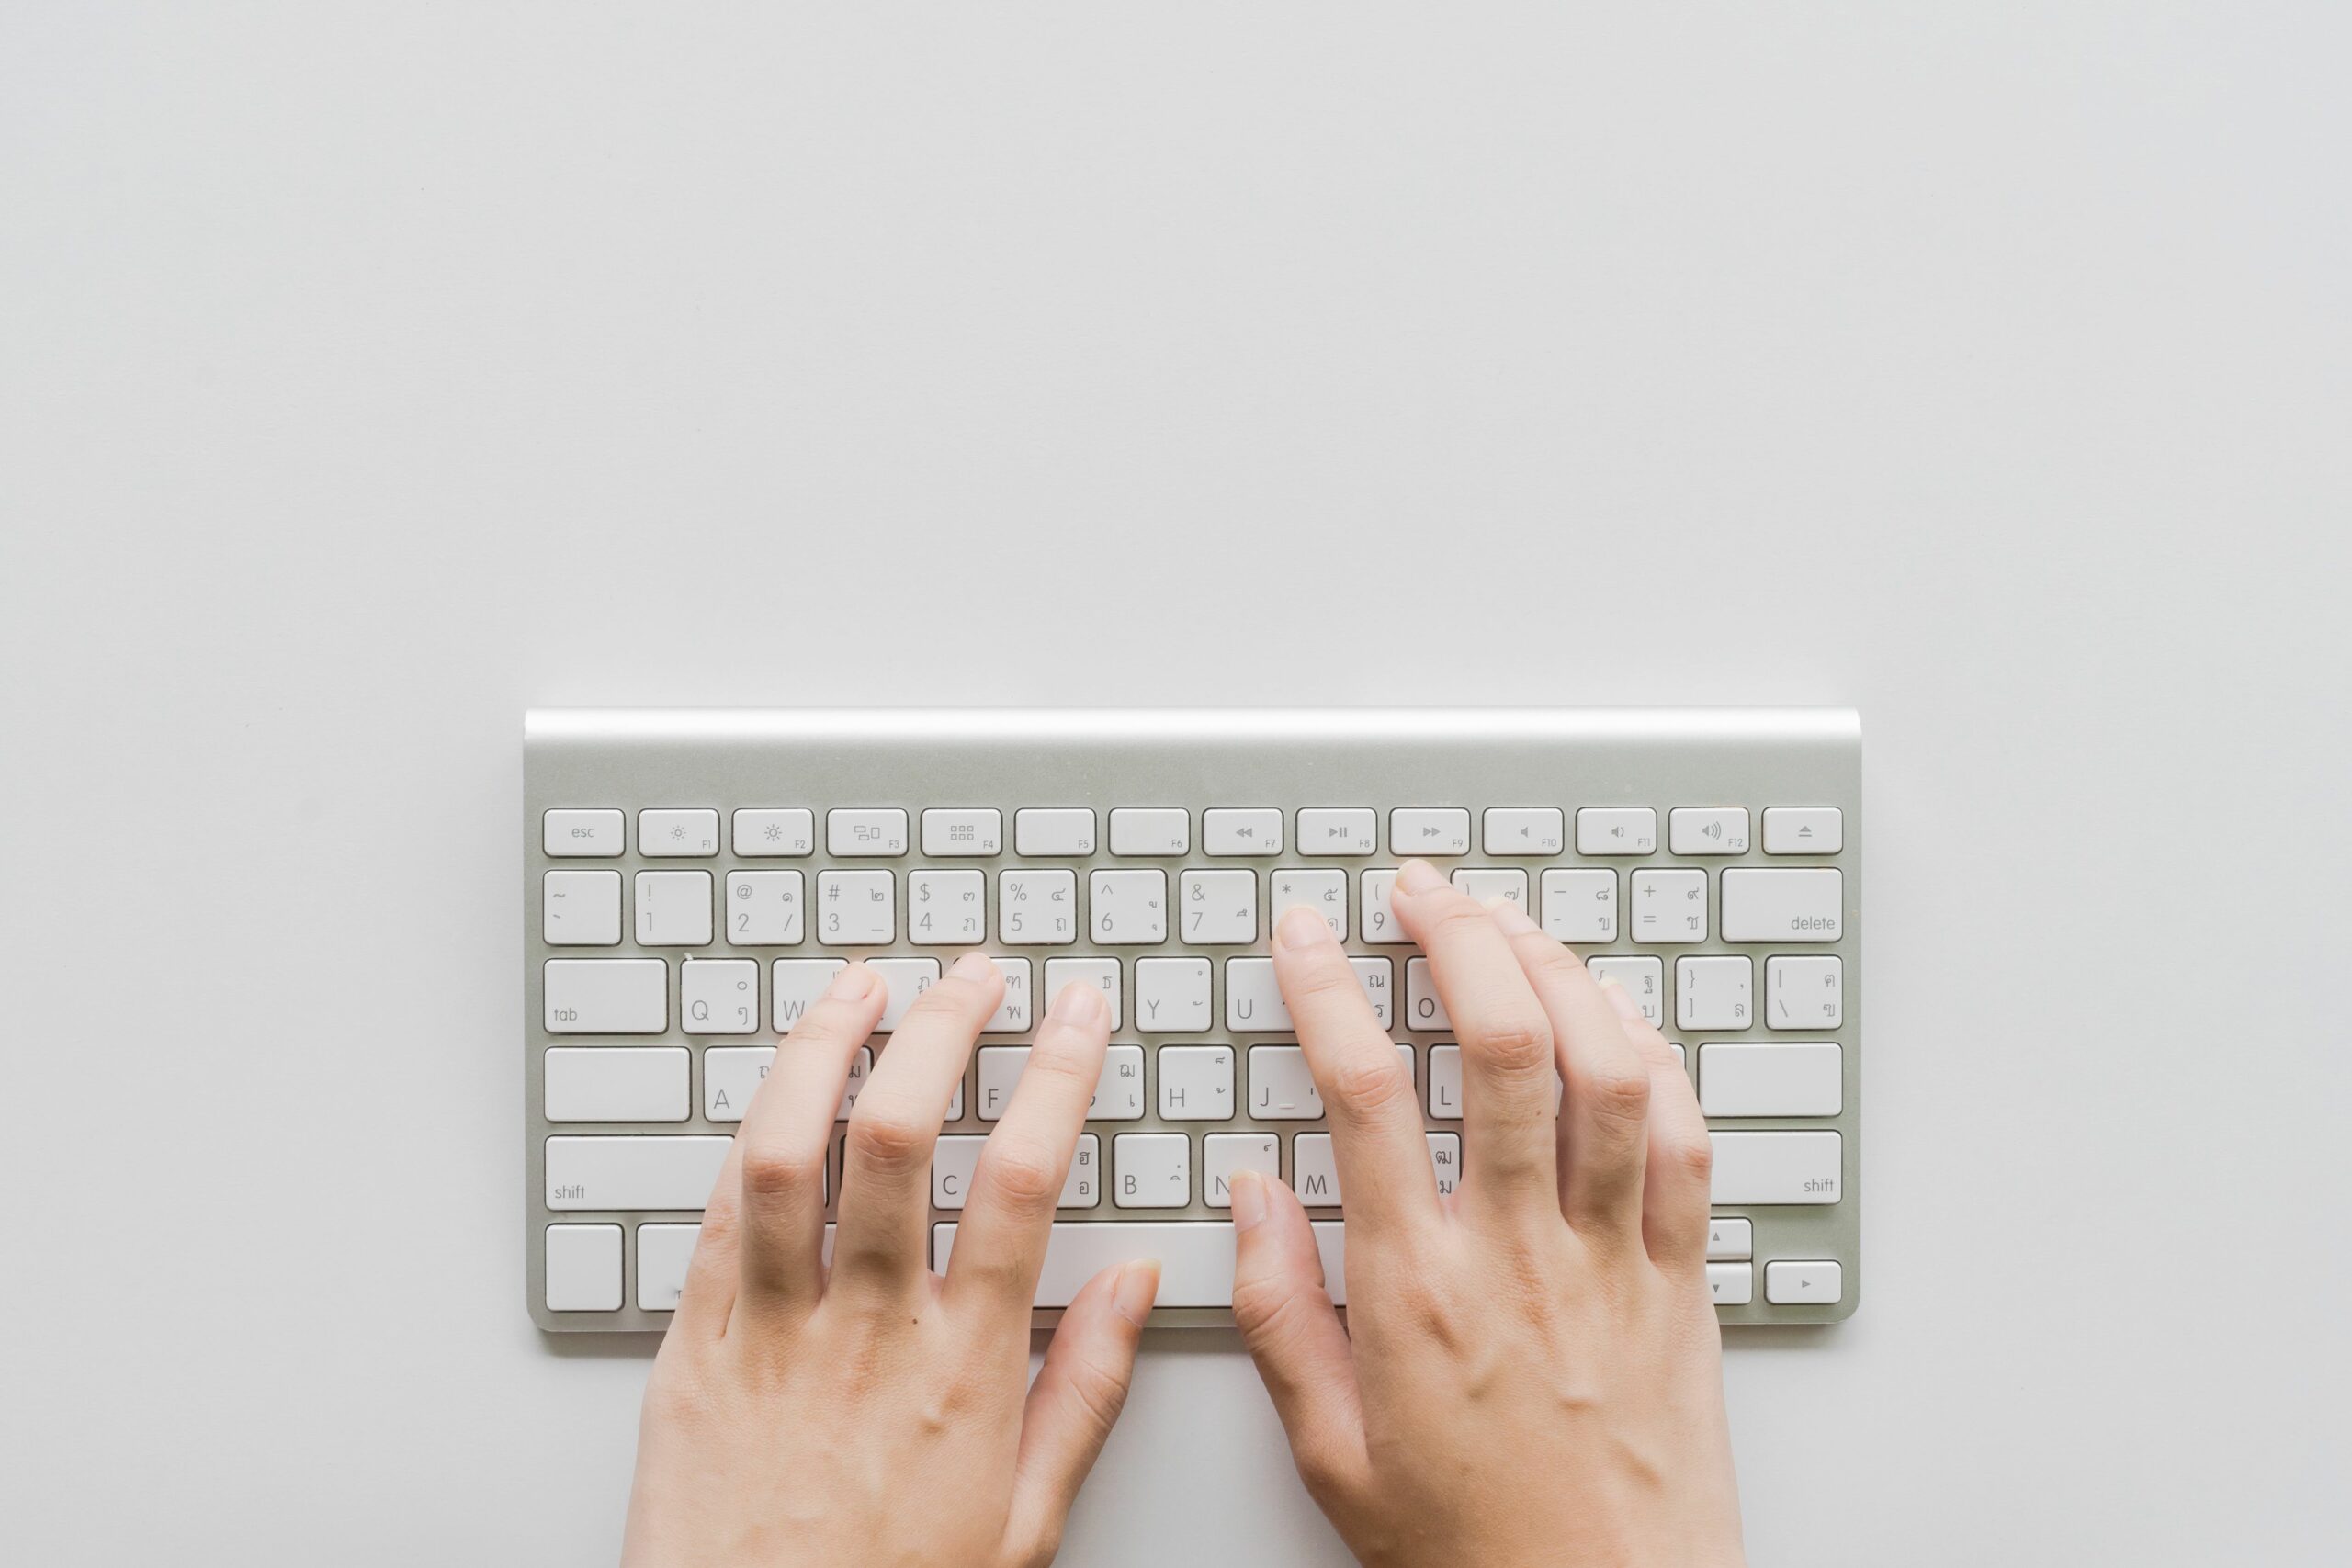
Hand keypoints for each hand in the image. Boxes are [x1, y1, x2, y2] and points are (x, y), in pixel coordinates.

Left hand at [622, 956, 1160, 1567]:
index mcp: (963, 1368)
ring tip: (860, 985)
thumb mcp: (1027, 1519)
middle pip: (898, 1135)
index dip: (1054, 1075)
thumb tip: (1139, 1280)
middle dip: (941, 1026)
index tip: (1075, 1013)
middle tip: (973, 974)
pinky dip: (749, 1136)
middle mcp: (863, 1332)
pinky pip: (715, 1215)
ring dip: (825, 1045)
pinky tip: (778, 1092)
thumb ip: (1089, 1389)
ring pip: (785, 1150)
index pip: (1021, 1180)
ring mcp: (765, 1332)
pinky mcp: (689, 1348)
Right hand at [1230, 861, 1742, 1567]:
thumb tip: (1253, 1194)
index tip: (1303, 936)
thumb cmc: (1474, 1549)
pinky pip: (1686, 1138)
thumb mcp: (1331, 1452)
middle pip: (1499, 1045)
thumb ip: (1279, 1313)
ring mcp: (1615, 1258)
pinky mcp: (1684, 1278)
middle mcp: (1522, 1254)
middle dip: (1454, 937)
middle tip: (1417, 892)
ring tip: (1507, 924)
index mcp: (1420, 1292)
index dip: (1325, 989)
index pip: (1361, 1093)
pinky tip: (1615, 1018)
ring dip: (1555, 970)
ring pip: (1604, 1069)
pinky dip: (1653, 1056)